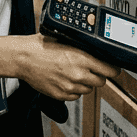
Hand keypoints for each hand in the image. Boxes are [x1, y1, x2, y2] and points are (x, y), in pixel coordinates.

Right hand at [0, 35, 119, 100]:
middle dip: (98, 76)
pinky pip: (75, 96)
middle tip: (90, 70)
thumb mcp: (66, 40)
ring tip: (73, 74)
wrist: (23, 58)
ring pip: (88, 90)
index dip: (113, 70)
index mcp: (82, 59)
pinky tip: (65, 80)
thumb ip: (83, 48)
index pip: (111, 70)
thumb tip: (98, 52)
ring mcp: (70, 87)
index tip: (112, 69)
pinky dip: (73, 90)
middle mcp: (78, 75)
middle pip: (101, 82)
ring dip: (85, 83)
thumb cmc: (41, 46)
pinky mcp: (61, 95)